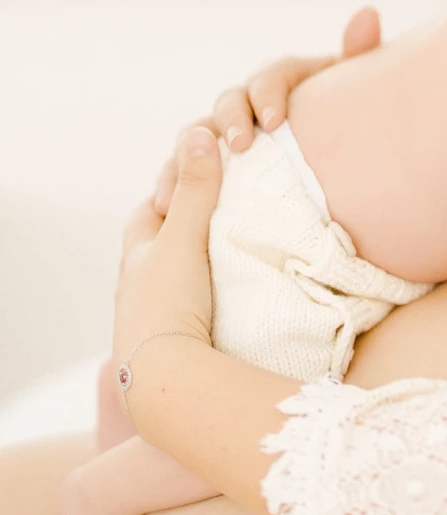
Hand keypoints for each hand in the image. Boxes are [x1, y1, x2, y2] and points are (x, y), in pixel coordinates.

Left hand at [115, 126, 223, 376]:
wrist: (167, 381)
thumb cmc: (167, 307)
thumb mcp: (182, 239)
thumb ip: (195, 190)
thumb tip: (198, 133)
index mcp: (136, 255)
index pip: (150, 209)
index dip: (174, 186)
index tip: (207, 171)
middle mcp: (142, 284)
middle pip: (165, 242)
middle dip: (191, 223)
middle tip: (230, 205)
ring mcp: (161, 314)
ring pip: (184, 274)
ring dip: (208, 258)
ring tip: (241, 245)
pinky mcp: (183, 339)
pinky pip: (200, 301)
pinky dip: (217, 287)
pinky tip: (241, 289)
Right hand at [152, 5, 381, 214]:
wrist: (330, 161)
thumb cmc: (344, 121)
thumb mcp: (353, 91)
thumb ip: (358, 55)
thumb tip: (367, 13)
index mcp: (285, 80)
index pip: (273, 75)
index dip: (269, 93)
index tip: (275, 120)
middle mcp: (249, 99)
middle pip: (231, 101)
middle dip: (232, 121)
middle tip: (241, 146)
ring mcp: (223, 130)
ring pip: (196, 135)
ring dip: (188, 155)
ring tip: (192, 176)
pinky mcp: (207, 162)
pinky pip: (182, 169)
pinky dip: (170, 184)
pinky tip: (162, 206)